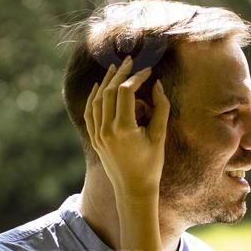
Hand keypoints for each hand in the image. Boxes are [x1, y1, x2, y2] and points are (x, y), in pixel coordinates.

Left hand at [85, 56, 169, 200]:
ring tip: (115, 68)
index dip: (136, 77)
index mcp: (124, 129)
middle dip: (120, 73)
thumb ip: (160, 108)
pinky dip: (93, 97)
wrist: (133, 189)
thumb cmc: (151, 164)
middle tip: (130, 61)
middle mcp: (107, 130)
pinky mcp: (95, 139)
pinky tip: (99, 87)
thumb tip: (157, 84)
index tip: (148, 71)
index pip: (126, 92)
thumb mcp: (160, 136)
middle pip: (109, 91)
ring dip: (106, 82)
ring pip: (97, 100)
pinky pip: (90, 113)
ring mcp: (98, 135)